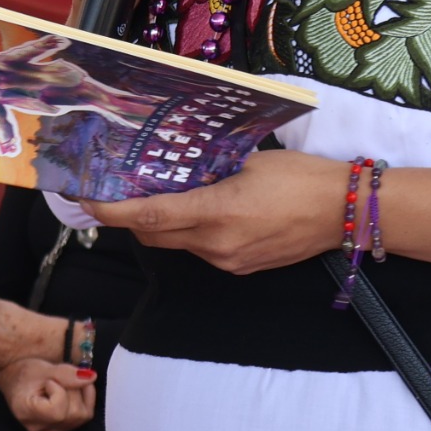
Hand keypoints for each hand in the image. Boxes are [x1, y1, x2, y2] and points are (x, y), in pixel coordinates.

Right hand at [0, 358, 96, 430]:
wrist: (13, 380)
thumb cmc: (23, 373)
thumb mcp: (43, 368)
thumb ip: (67, 374)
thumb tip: (91, 378)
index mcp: (27, 413)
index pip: (58, 411)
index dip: (61, 391)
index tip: (49, 381)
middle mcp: (38, 428)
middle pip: (74, 413)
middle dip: (74, 390)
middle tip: (58, 380)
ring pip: (81, 417)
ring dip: (79, 395)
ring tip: (63, 385)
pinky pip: (81, 419)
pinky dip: (82, 401)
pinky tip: (71, 391)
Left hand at [87, 148, 348, 275]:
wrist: (343, 212)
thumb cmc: (300, 177)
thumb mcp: (248, 162)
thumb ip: (208, 171)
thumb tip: (178, 169)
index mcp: (214, 212)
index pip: (148, 216)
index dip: (112, 212)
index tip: (87, 200)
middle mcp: (215, 244)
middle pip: (154, 235)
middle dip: (133, 217)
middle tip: (120, 192)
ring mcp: (227, 261)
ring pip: (178, 244)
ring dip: (166, 224)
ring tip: (171, 195)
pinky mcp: (240, 268)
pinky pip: (202, 251)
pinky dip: (193, 234)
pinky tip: (207, 212)